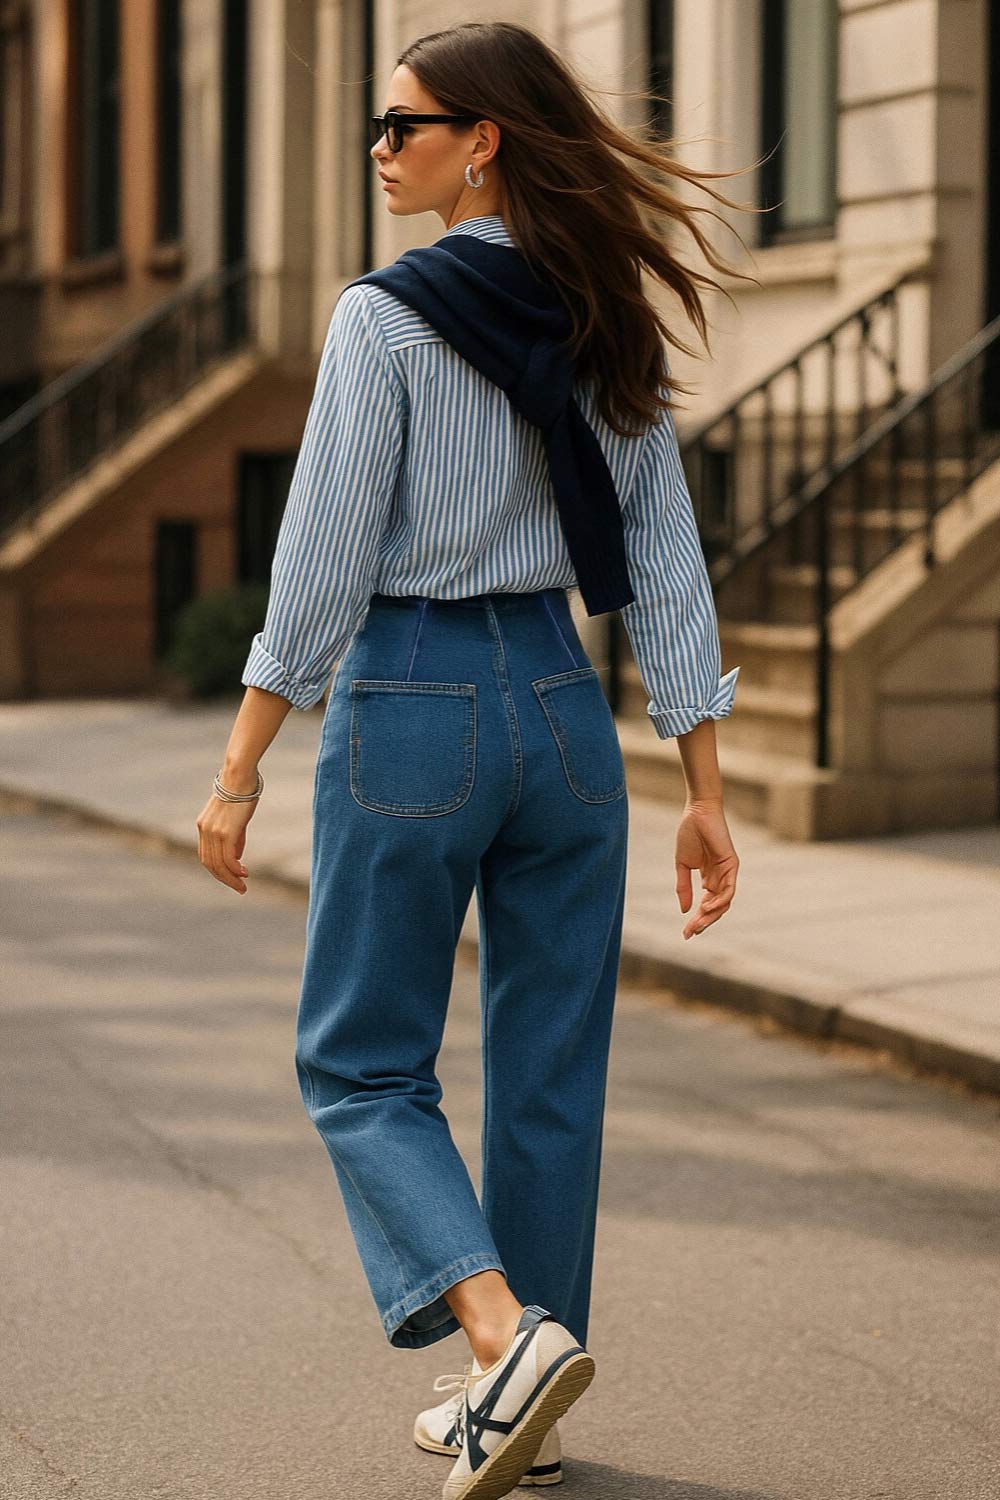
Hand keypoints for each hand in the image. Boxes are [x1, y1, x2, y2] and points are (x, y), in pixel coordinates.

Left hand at [196, 785, 257, 894]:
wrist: (239, 776)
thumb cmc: (241, 793)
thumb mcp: (235, 818)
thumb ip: (234, 838)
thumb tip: (237, 858)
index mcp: (203, 826)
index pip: (206, 856)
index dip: (217, 870)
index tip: (230, 878)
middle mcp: (205, 831)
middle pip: (210, 864)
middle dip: (224, 879)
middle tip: (239, 888)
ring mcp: (214, 832)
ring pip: (219, 864)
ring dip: (230, 878)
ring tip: (242, 886)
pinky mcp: (225, 832)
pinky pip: (228, 857)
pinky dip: (235, 869)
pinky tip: (244, 873)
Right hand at [675, 800, 738, 938]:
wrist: (697, 813)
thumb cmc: (689, 835)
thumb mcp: (682, 866)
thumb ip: (684, 887)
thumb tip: (684, 910)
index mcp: (709, 879)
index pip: (705, 906)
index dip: (696, 920)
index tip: (685, 934)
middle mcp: (720, 879)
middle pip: (715, 908)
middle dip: (703, 922)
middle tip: (690, 933)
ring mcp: (727, 873)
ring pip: (723, 902)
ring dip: (711, 915)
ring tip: (697, 924)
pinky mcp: (731, 865)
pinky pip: (728, 889)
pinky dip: (720, 900)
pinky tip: (707, 906)